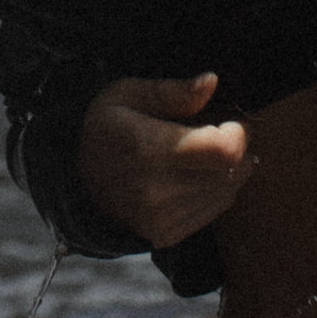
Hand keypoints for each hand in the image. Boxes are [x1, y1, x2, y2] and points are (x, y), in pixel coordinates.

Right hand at [76, 73, 252, 249]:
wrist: (79, 181)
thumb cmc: (107, 128)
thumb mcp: (127, 95)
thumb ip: (173, 92)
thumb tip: (212, 82)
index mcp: (146, 147)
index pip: (221, 150)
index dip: (237, 132)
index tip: (227, 119)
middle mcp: (155, 189)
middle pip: (230, 171)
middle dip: (236, 147)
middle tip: (216, 131)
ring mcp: (161, 218)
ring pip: (227, 191)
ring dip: (227, 169)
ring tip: (201, 152)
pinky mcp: (167, 235)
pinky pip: (215, 210)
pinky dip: (216, 189)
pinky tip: (195, 173)